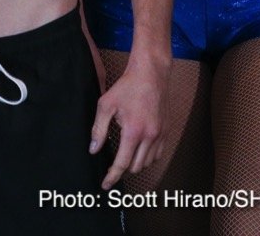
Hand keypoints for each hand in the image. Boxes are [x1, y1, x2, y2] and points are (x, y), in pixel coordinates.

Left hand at [90, 59, 166, 189]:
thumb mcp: (105, 106)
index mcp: (133, 131)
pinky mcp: (166, 132)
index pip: (122, 163)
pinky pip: (157, 154)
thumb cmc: (127, 87)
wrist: (150, 75)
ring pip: (147, 162)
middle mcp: (150, 137)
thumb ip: (98, 130)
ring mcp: (160, 135)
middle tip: (112, 164)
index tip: (105, 185)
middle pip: (136, 166)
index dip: (112, 176)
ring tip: (124, 152)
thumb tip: (93, 149)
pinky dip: (147, 156)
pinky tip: (137, 148)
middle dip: (123, 169)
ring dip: (135, 162)